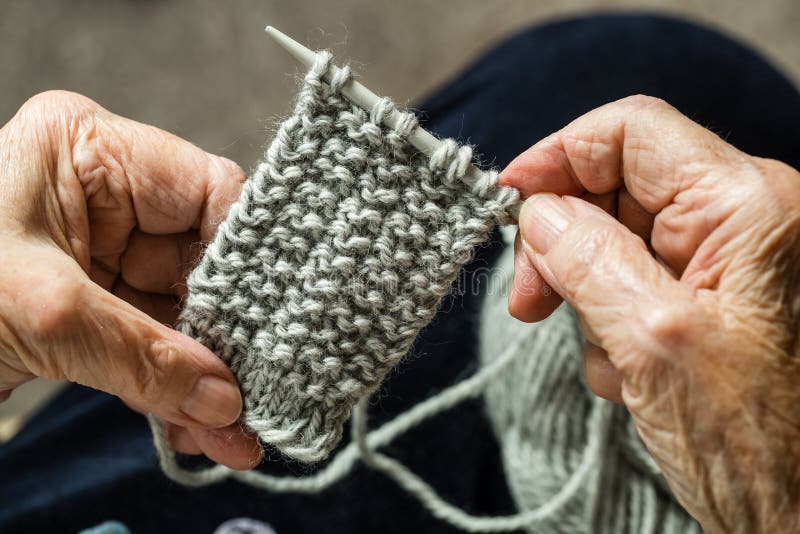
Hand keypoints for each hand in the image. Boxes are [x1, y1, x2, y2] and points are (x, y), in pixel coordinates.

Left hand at [0, 91, 260, 469]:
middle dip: (230, 331)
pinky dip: (177, 393)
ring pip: (182, 316)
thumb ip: (142, 355)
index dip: (248, 250)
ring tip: (239, 428)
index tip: (283, 309)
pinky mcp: (95, 309)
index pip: (207, 189)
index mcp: (91, 152)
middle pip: (202, 262)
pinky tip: (203, 431)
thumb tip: (224, 399)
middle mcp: (106, 199)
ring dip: (208, 376)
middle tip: (267, 382)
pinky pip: (154, 350)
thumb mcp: (39, 310)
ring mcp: (103, 257)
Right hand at [502, 95, 799, 532]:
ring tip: (605, 357)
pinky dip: (611, 320)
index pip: (631, 131)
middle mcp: (742, 218)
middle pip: (618, 184)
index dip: (558, 156)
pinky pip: (635, 280)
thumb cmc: (757, 444)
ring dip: (586, 293)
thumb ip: (588, 261)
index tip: (506, 200)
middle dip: (562, 238)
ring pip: (617, 236)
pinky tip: (626, 372)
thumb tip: (536, 210)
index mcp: (746, 206)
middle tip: (528, 300)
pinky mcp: (712, 296)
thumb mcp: (653, 343)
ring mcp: (727, 260)